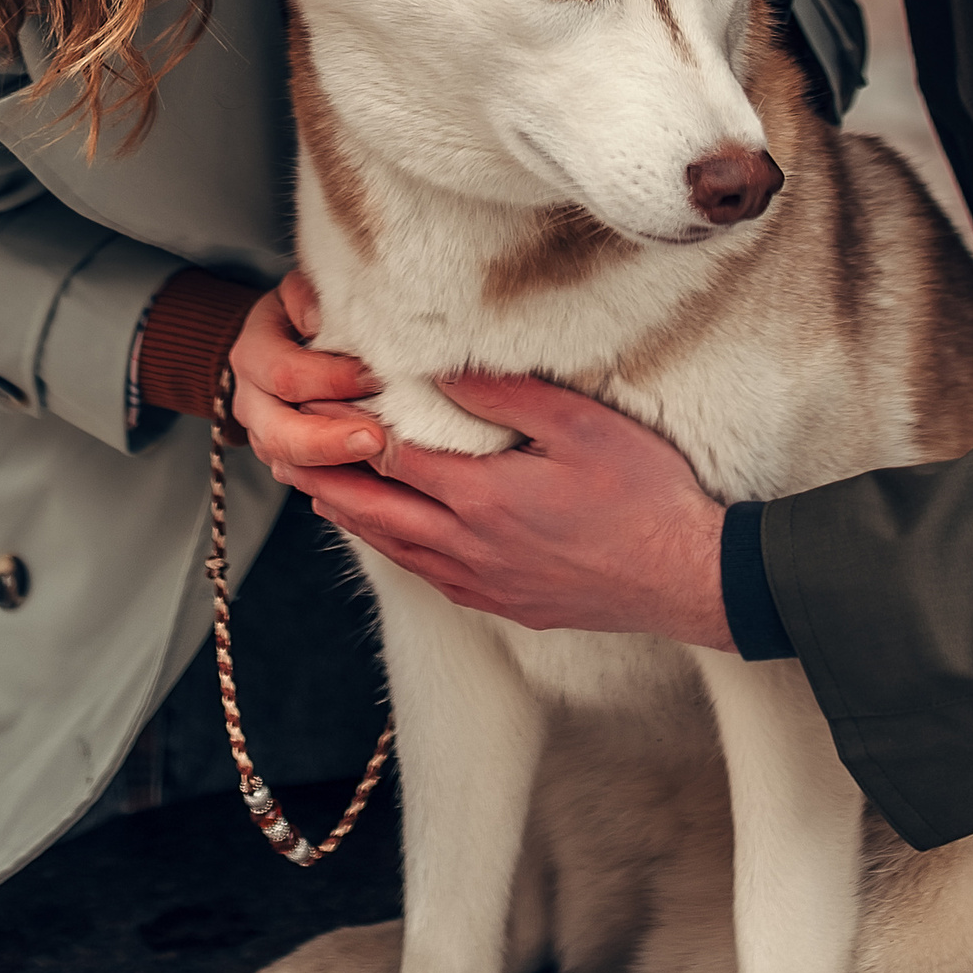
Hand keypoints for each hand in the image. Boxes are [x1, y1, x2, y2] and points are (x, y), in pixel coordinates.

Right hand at [231, 272, 384, 473]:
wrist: (278, 342)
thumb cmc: (299, 314)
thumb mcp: (299, 293)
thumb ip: (308, 298)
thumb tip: (319, 318)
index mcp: (253, 356)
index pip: (286, 375)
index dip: (330, 378)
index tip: (375, 377)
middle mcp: (251, 403)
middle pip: (279, 434)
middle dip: (329, 441)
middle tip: (376, 439)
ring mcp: (265, 437)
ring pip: (290, 467)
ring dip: (336, 472)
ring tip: (381, 470)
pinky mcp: (285, 460)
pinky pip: (307, 483)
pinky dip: (338, 487)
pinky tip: (373, 485)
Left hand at [283, 372, 733, 652]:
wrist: (687, 579)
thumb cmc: (645, 495)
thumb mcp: (582, 424)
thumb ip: (506, 393)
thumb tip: (442, 367)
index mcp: (480, 497)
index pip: (391, 455)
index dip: (349, 427)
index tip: (318, 400)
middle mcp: (467, 547)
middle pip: (375, 510)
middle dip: (327, 478)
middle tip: (284, 452)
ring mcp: (484, 584)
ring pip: (396, 550)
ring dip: (352, 518)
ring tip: (320, 494)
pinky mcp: (506, 605)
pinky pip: (429, 576)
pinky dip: (396, 550)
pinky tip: (395, 540)